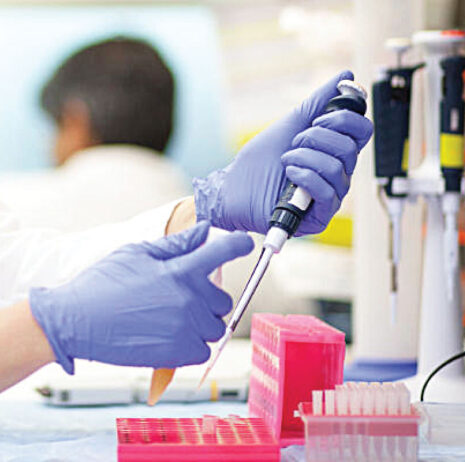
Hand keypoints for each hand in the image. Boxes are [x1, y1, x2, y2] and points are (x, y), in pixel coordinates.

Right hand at [29, 221, 252, 372]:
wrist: (75, 321)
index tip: (245, 244)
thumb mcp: (138, 253)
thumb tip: (204, 230)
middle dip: (209, 299)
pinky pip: (205, 350)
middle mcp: (190, 298)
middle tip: (182, 299)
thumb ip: (177, 244)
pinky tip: (171, 336)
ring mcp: (186, 327)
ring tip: (173, 319)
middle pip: (224, 300)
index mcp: (181, 270)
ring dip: (202, 324)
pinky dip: (194, 345)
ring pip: (216, 327)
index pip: (222, 253)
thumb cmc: (104, 283)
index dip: (238, 245)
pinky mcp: (178, 353)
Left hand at [194, 70, 373, 234]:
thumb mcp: (290, 124)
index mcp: (335, 152)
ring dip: (304, 157)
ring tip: (286, 161)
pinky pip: (326, 191)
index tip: (319, 118)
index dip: (345, 119)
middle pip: (350, 147)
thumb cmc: (260, 161)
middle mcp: (337, 174)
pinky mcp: (319, 216)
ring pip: (335, 167)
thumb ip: (319, 102)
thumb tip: (345, 76)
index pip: (362, 132)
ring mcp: (330, 196)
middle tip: (294, 143)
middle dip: (316, 138)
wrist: (234, 189)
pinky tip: (288, 175)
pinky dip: (304, 176)